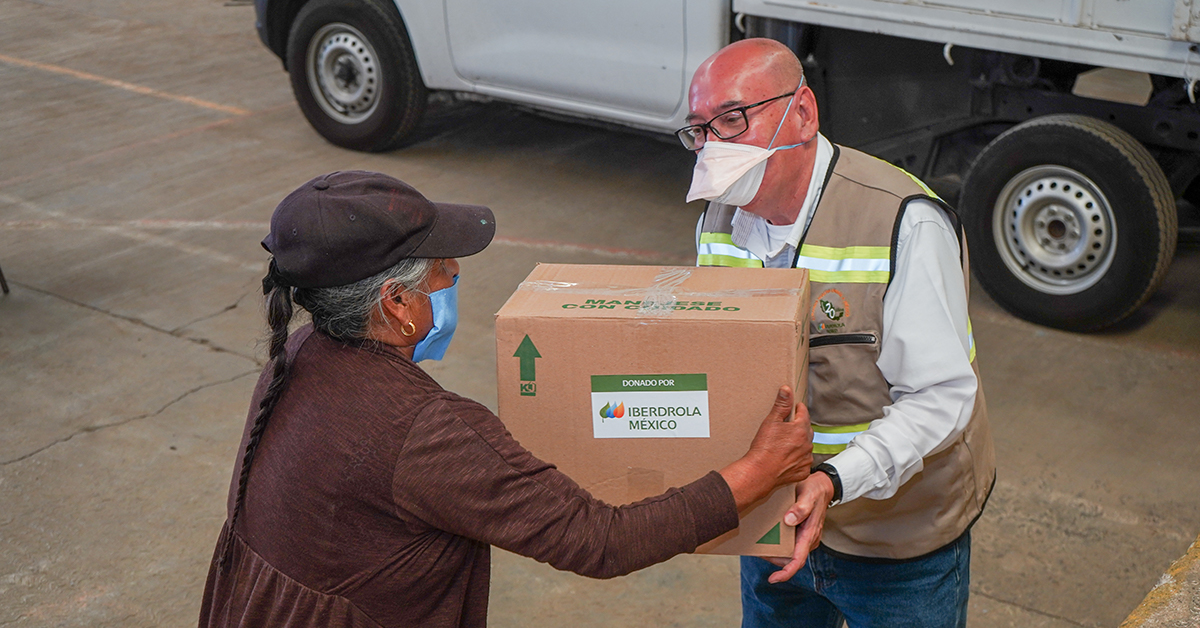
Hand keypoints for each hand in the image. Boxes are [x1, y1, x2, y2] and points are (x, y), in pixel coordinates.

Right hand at [719, 386, 812, 511]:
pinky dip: (797, 459)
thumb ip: (781, 405)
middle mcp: (807, 444)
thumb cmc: (764, 447)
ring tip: (785, 445)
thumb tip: (786, 390)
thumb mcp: (771, 422)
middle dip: (799, 427)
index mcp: (801, 429)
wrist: (760, 473)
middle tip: (787, 427)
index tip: (795, 407)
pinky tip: (786, 459)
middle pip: (806, 430)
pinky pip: (803, 462)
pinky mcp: (803, 471)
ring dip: (799, 444)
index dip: (798, 409)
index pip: (804, 413)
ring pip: (806, 447)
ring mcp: (806, 459)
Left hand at [764, 471, 833, 582]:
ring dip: (774, 552)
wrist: (822, 485)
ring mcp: (804, 537)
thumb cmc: (815, 490)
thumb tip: (789, 521)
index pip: (798, 560)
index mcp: (810, 534)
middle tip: (757, 551)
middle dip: (773, 560)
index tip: (773, 578)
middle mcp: (808, 539)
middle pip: (789, 560)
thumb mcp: (809, 495)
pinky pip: (788, 544)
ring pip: (788, 553)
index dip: (786, 573)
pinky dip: (777, 544)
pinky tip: (765, 536)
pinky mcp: (800, 533)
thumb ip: (801, 508)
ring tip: (758, 544)